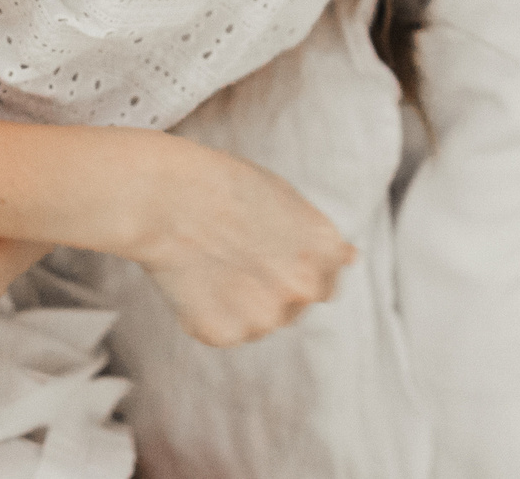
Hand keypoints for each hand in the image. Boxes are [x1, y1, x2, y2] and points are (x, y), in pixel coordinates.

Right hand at [126, 137, 354, 346]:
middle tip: (235, 255)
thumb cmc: (223, 186)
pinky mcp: (226, 334)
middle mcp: (304, 289)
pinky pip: (225, 332)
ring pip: (259, 322)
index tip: (268, 253)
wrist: (168, 196)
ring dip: (241, 304)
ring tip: (212, 262)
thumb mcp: (287, 199)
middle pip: (294, 306)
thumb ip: (320, 237)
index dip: (293, 267)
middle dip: (270, 289)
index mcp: (324, 251)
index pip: (325, 284)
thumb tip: (352, 258)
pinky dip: (210, 314)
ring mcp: (265, 316)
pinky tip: (196, 278)